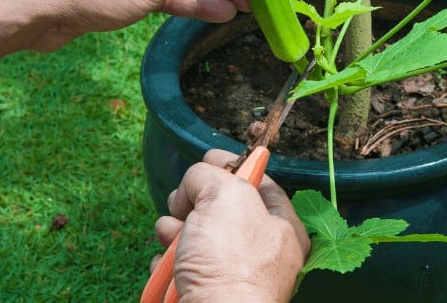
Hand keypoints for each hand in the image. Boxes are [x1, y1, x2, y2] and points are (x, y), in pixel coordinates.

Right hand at [151, 150, 309, 301]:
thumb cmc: (230, 263)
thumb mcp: (224, 196)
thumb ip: (209, 176)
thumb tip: (194, 181)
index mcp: (282, 228)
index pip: (260, 184)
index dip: (233, 166)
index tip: (209, 157)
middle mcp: (261, 254)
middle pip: (221, 212)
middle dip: (194, 203)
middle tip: (183, 204)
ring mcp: (232, 277)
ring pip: (195, 240)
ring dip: (174, 233)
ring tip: (170, 236)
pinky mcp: (204, 296)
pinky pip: (180, 271)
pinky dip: (166, 266)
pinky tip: (164, 267)